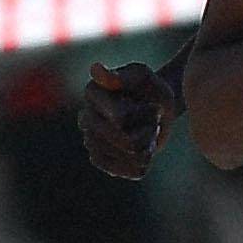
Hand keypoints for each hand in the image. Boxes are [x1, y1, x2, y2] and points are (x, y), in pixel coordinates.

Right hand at [78, 60, 180, 180]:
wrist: (156, 109)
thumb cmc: (151, 90)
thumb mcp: (144, 77)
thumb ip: (124, 75)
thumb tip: (96, 70)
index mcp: (92, 93)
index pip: (122, 119)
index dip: (147, 114)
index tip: (151, 104)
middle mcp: (85, 118)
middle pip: (128, 142)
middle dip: (149, 131)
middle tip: (151, 120)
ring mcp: (90, 141)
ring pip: (132, 158)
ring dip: (148, 145)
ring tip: (146, 132)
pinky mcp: (100, 160)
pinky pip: (129, 171)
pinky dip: (145, 161)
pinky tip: (143, 149)